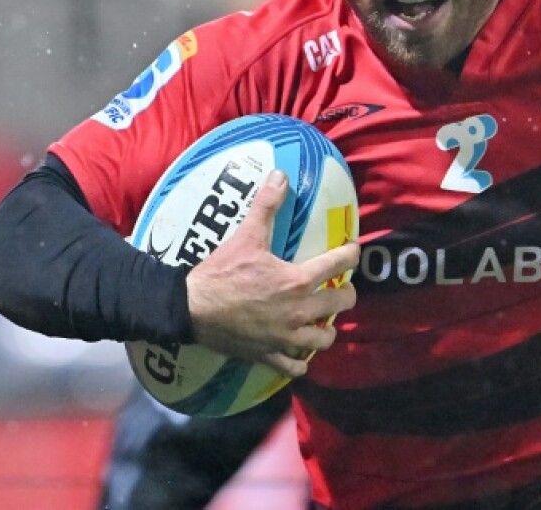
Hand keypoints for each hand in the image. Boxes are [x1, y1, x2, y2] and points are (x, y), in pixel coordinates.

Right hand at [185, 169, 359, 376]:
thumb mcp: (246, 235)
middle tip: (338, 287)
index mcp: (297, 280)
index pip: (339, 264)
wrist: (189, 308)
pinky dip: (300, 361)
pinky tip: (299, 352)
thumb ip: (267, 205)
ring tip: (321, 319)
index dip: (350, 254)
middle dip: (344, 293)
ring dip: (326, 329)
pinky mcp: (269, 355)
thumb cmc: (221, 272)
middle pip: (342, 303)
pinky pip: (295, 366)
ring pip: (325, 339)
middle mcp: (299, 311)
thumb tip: (280, 174)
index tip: (351, 251)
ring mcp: (285, 337)